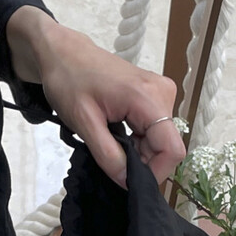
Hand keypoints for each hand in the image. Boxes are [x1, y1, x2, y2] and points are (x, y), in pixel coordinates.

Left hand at [6, 7, 184, 186]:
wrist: (64, 53)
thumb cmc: (69, 81)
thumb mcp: (84, 123)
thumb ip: (108, 155)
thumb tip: (127, 182)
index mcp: (149, 98)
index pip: (172, 149)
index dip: (154, 172)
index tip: (128, 180)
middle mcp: (162, 93)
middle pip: (166, 146)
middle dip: (142, 161)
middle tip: (110, 159)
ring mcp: (160, 92)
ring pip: (160, 140)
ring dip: (137, 151)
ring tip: (108, 140)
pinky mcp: (154, 95)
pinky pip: (154, 129)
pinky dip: (137, 140)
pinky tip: (115, 133)